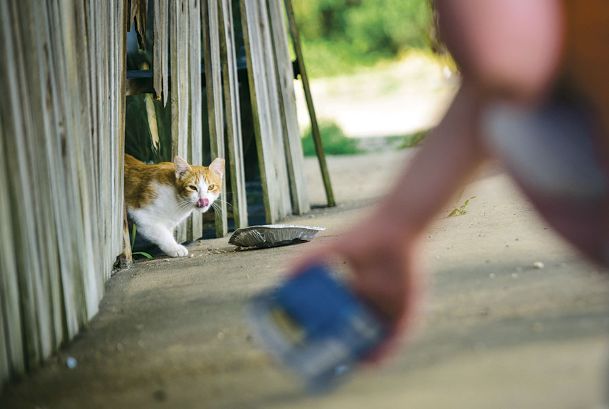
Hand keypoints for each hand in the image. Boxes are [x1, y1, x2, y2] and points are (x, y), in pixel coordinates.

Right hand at [292, 209, 421, 360]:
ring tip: (352, 367)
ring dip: (368, 353)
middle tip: (334, 362)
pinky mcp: (409, 308)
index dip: (333, 333)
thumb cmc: (364, 237)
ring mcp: (393, 306)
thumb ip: (306, 262)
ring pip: (379, 336)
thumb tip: (282, 277)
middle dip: (349, 348)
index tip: (320, 345)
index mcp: (358, 290)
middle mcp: (376, 301)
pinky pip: (399, 334)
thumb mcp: (331, 250)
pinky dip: (388, 348)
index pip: (344, 318)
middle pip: (361, 331)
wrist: (394, 227)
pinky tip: (376, 359)